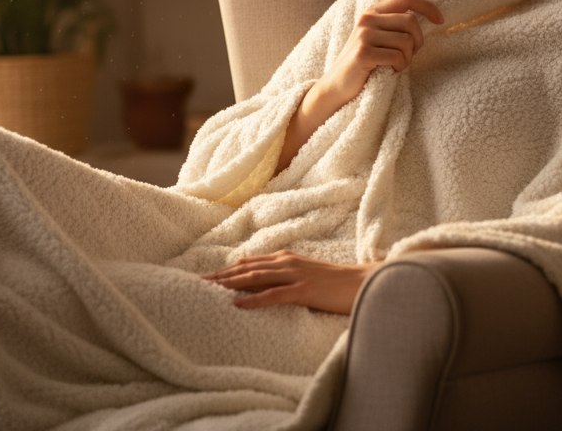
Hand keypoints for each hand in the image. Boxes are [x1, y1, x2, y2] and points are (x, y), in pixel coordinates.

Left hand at [203, 250, 381, 314]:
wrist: (363, 283)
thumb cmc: (336, 284)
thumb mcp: (306, 277)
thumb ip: (286, 278)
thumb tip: (265, 287)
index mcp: (287, 258)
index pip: (250, 263)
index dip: (227, 270)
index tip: (207, 277)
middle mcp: (287, 262)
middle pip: (246, 268)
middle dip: (221, 275)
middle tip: (198, 282)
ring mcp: (295, 275)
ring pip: (255, 278)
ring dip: (230, 284)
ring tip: (209, 289)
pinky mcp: (303, 290)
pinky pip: (273, 295)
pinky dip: (253, 300)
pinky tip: (237, 304)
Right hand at [317, 0, 444, 107]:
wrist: (337, 86)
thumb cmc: (365, 64)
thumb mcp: (379, 37)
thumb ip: (395, 25)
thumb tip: (428, 19)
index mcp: (373, 11)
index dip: (428, 6)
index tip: (440, 21)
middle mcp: (367, 18)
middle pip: (411, 21)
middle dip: (417, 42)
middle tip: (409, 55)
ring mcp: (364, 35)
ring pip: (406, 41)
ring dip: (408, 58)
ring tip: (396, 65)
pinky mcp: (364, 53)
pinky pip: (397, 56)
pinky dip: (399, 67)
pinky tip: (390, 71)